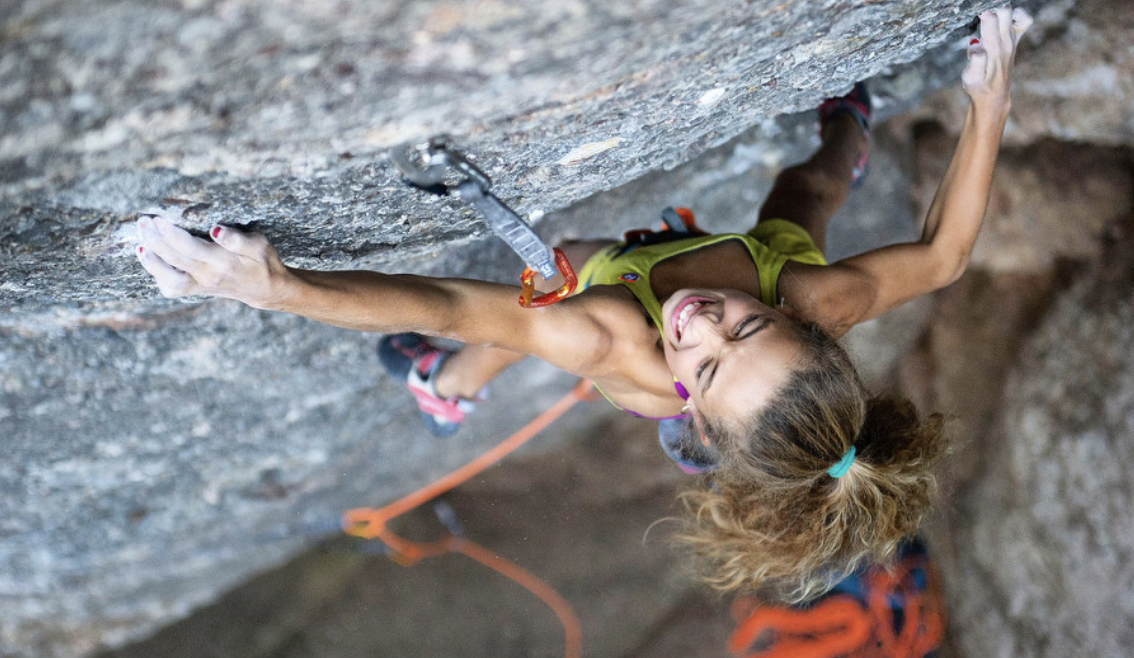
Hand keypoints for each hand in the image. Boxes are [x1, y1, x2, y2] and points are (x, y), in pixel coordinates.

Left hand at [135, 211, 288, 308]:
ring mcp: (200, 286)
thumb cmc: (262, 262)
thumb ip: (237, 239)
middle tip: (143, 221)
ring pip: (168, 280)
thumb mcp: (259, 245)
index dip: (171, 234)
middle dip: (154, 240)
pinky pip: (171, 288)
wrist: (266, 290)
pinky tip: (150, 257)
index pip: (190, 248)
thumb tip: (216, 229)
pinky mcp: (196, 290)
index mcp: (223, 263)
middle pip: (174, 260)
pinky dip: (157, 274)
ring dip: (150, 261)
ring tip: (140, 242)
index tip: (158, 218)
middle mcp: (208, 277)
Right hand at [961, 6, 1031, 111]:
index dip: (982, 15)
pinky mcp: (1015, 40)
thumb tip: (976, 44)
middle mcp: (1006, 42)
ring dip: (999, 12)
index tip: (976, 18)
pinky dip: (1016, 14)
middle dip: (991, 10)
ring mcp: (1013, 40)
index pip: (991, 20)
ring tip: (988, 20)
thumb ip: (975, 61)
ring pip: (1012, 13)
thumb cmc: (979, 86)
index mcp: (994, 49)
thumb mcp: (971, 79)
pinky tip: (1003, 20)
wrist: (994, 96)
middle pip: (1004, 12)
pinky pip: (1024, 20)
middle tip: (981, 18)